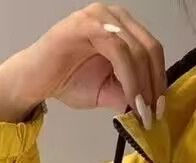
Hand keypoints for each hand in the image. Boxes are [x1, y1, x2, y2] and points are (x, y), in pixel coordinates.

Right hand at [0, 6, 165, 125]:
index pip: (153, 51)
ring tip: (142, 111)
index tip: (159, 110)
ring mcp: (99, 16)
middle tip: (153, 114)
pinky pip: (118, 50)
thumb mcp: (107, 92)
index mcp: (123, 27)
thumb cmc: (67, 80)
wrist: (34, 80)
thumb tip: (150, 107)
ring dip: (143, 84)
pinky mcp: (86, 24)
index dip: (160, 81)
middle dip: (155, 85)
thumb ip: (129, 94)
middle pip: (150, 48)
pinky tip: (130, 99)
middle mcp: (114, 16)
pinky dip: (129, 77)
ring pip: (136, 50)